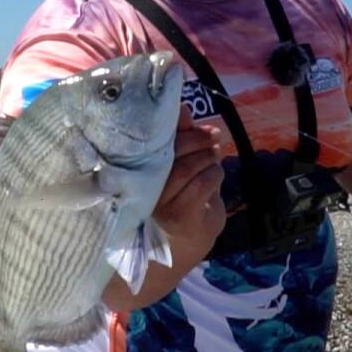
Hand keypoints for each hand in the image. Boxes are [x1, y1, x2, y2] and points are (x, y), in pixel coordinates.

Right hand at [153, 105, 225, 268]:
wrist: (179, 244)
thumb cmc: (176, 196)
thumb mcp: (175, 164)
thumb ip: (178, 138)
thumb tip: (182, 107)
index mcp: (137, 169)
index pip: (154, 142)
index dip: (178, 128)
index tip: (194, 120)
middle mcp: (143, 187)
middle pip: (173, 153)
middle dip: (198, 140)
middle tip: (213, 136)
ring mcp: (162, 204)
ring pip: (191, 168)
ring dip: (209, 158)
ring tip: (214, 157)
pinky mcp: (181, 216)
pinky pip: (203, 184)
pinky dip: (214, 175)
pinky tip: (214, 175)